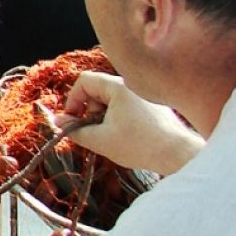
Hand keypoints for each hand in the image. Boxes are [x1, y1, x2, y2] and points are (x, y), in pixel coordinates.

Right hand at [60, 71, 203, 174]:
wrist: (178, 154)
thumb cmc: (140, 145)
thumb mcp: (100, 140)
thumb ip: (74, 129)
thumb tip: (57, 121)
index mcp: (118, 86)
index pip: (84, 81)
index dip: (73, 100)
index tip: (71, 120)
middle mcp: (132, 85)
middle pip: (97, 89)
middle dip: (88, 110)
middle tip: (91, 131)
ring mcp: (143, 94)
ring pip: (111, 99)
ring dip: (103, 116)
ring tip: (109, 136)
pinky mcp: (152, 106)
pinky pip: (126, 105)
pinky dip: (118, 118)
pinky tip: (125, 137)